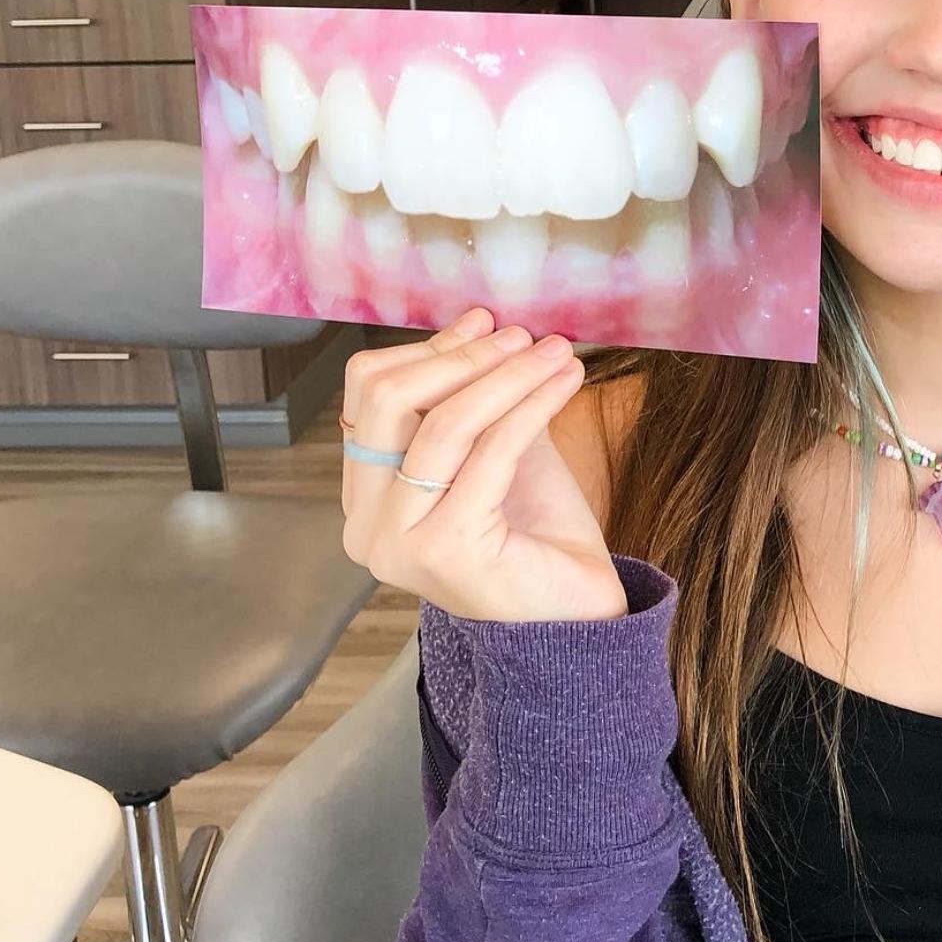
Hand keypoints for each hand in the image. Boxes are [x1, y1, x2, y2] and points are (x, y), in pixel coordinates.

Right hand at [339, 308, 628, 623]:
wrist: (576, 619)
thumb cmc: (535, 540)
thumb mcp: (497, 452)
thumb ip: (477, 400)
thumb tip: (485, 328)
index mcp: (365, 499)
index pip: (369, 397)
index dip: (428, 351)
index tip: (485, 322)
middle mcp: (367, 525)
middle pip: (388, 400)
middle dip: (461, 357)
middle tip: (521, 336)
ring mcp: (400, 541)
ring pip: (442, 421)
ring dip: (506, 375)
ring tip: (554, 352)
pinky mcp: (447, 548)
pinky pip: (490, 451)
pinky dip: (531, 404)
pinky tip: (564, 382)